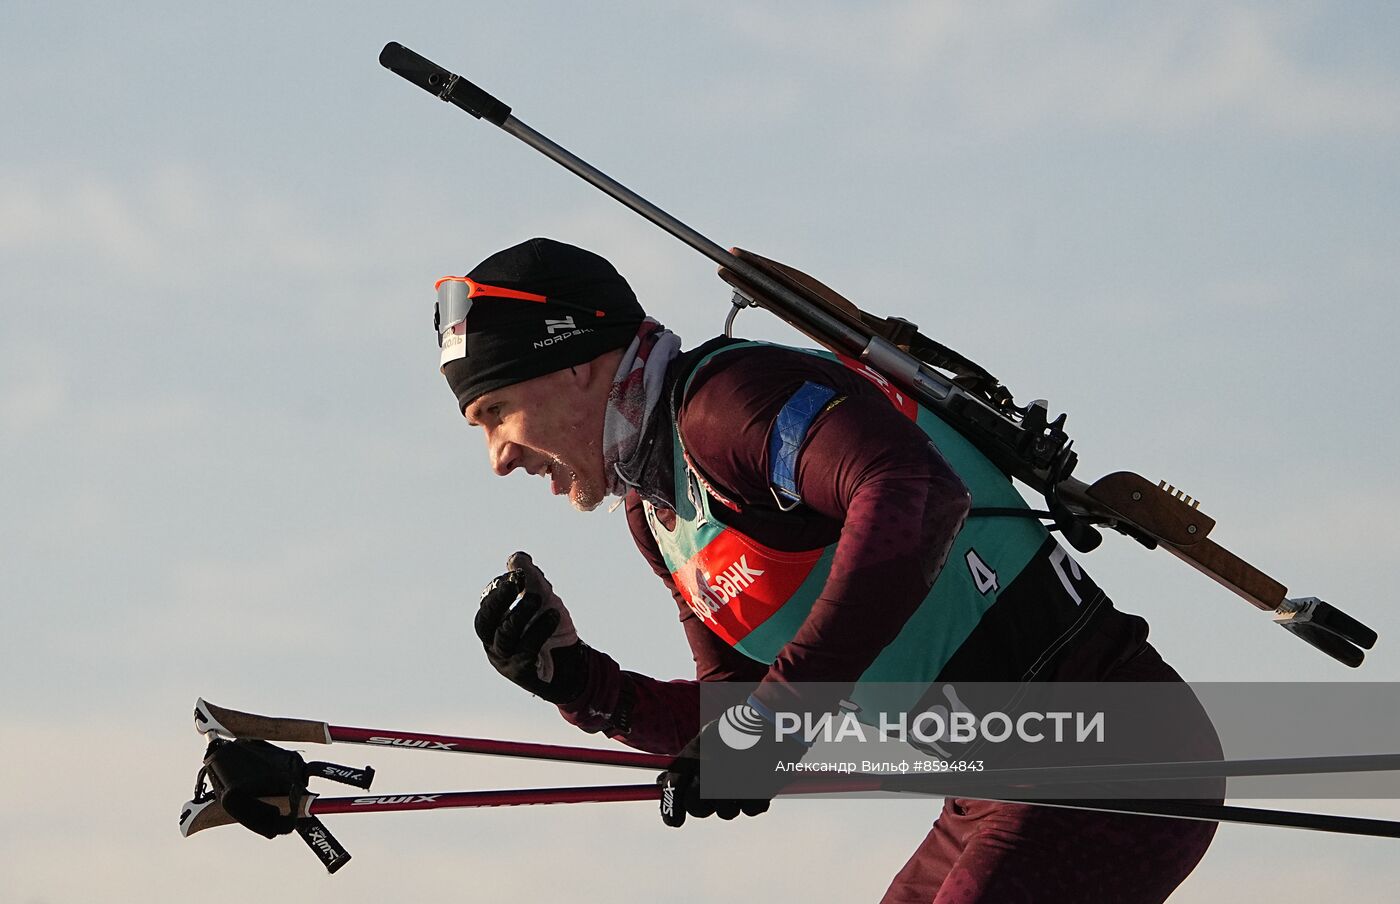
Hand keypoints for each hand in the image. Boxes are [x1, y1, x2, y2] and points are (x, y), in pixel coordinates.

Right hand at [476, 551, 588, 704]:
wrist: (573, 665)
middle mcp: (494, 644)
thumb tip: (517, 557)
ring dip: (521, 613)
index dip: (499, 589)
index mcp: (493, 627)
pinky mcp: (524, 673)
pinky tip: (554, 615)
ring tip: (537, 597)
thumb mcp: (542, 599)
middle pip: (485, 622)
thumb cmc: (551, 630)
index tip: (516, 574)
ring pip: (506, 635)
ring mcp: (506, 660)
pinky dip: (539, 629)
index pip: (486, 606)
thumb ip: (530, 577)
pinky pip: (527, 649)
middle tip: (514, 580)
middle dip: (499, 599)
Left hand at [657, 702, 807, 826]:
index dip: (669, 810)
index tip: (673, 821)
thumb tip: (662, 783)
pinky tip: (755, 780)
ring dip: (729, 802)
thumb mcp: (706, 738)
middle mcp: (714, 772)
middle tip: (709, 796)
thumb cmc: (738, 728)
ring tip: (738, 779)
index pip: (674, 789)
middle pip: (697, 808)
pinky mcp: (760, 793)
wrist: (776, 718)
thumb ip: (684, 763)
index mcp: (697, 755)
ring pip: (726, 812)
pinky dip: (752, 799)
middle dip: (700, 806)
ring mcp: (737, 785)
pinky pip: (750, 809)